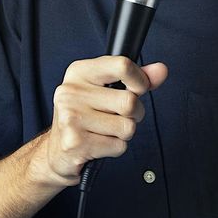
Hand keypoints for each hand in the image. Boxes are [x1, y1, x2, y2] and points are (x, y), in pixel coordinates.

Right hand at [37, 55, 168, 185]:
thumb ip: (137, 79)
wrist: (57, 153)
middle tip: (117, 116)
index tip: (138, 88)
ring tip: (104, 131)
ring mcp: (71, 118)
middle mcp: (71, 92)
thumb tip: (161, 70)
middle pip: (130, 101)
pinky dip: (115, 149)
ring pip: (128, 127)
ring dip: (123, 134)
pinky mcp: (75, 143)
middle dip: (134, 114)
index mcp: (79, 72)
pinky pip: (118, 146)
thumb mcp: (107, 90)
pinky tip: (98, 144)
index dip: (140, 80)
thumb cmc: (85, 117)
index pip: (122, 65)